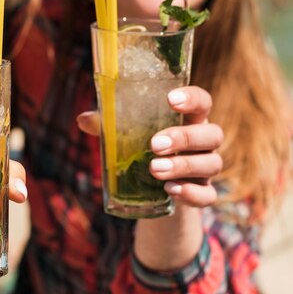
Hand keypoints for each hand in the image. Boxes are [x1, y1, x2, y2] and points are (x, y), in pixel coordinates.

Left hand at [77, 86, 222, 208]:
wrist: (153, 190)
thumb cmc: (142, 148)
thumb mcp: (127, 135)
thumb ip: (109, 124)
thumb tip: (83, 119)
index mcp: (188, 118)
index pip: (203, 101)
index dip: (192, 98)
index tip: (171, 99)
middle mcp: (203, 141)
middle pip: (212, 133)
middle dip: (184, 137)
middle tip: (154, 144)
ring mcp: (206, 167)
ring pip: (211, 163)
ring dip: (183, 166)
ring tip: (154, 169)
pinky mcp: (203, 193)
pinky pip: (208, 195)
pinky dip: (191, 193)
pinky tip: (170, 190)